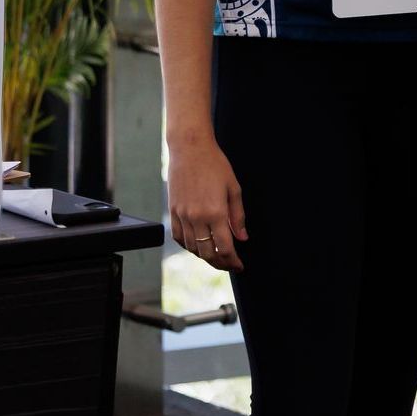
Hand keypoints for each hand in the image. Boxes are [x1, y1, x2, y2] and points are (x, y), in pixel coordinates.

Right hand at [167, 133, 246, 271]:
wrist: (190, 150)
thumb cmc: (215, 165)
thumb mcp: (234, 189)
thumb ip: (238, 216)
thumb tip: (242, 238)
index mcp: (216, 212)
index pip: (225, 248)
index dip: (233, 261)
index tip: (240, 265)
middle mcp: (197, 217)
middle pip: (208, 253)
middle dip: (220, 263)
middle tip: (230, 264)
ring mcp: (183, 216)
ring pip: (193, 247)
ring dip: (205, 256)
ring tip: (217, 256)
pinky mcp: (173, 211)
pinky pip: (179, 237)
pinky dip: (189, 245)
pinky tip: (198, 245)